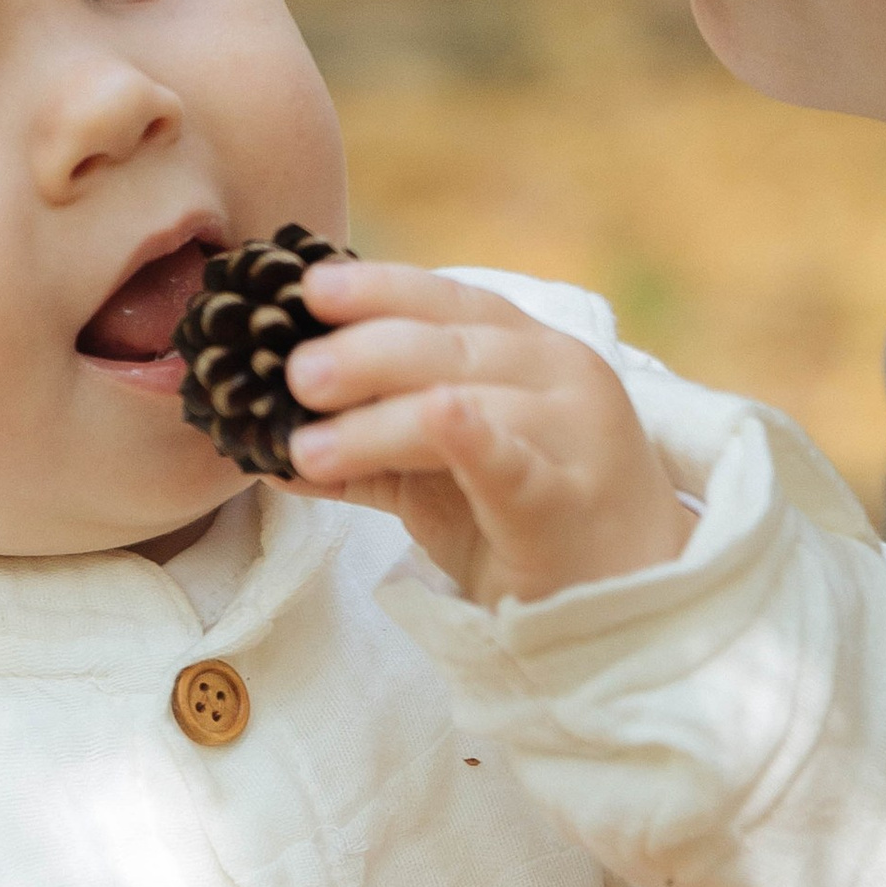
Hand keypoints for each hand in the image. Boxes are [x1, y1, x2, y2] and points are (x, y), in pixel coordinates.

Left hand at [282, 262, 689, 603]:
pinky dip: (474, 436)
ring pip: (466, 402)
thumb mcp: (438, 478)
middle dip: (363, 352)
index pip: (449, 303)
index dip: (379, 289)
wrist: (624, 600)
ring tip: (305, 445)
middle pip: (450, 345)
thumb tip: (261, 446)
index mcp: (529, 351)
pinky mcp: (567, 499)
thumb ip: (366, 452)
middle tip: (293, 371)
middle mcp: (558, 375)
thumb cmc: (525, 525)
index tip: (308, 286)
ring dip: (378, 422)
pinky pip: (516, 460)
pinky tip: (439, 416)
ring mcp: (572, 433)